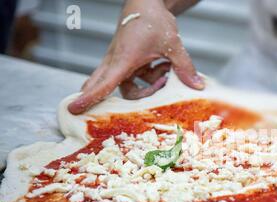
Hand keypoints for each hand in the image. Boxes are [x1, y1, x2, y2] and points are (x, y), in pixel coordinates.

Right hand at [68, 0, 203, 114]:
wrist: (146, 3)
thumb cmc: (154, 20)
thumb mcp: (173, 45)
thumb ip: (184, 67)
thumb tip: (197, 86)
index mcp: (123, 60)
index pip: (104, 83)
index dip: (90, 98)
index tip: (74, 109)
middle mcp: (116, 62)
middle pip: (100, 86)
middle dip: (100, 98)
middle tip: (102, 110)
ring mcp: (119, 62)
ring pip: (121, 84)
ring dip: (145, 85)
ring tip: (164, 72)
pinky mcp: (125, 61)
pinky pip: (132, 78)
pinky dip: (147, 78)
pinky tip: (162, 65)